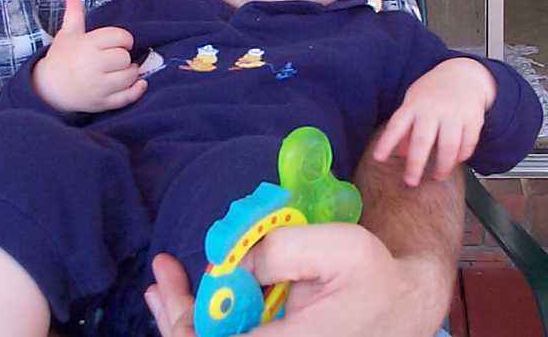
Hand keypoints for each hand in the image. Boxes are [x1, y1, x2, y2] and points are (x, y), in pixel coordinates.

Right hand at [32, 0, 146, 112]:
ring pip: (130, 76)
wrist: (48, 89)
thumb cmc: (62, 58)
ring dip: (131, 72)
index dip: (123, 39)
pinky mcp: (102, 103)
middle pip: (125, 57)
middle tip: (115, 59)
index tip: (116, 43)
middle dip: (123, 57)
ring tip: (121, 70)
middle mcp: (93, 66)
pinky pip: (128, 97)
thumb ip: (74, 13)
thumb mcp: (67, 34)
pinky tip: (139, 83)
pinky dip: (137, 90)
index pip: (120, 37)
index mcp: (86, 46)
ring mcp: (98, 87)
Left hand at [145, 224, 445, 336]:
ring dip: (183, 318)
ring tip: (165, 286)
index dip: (184, 321)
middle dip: (176, 316)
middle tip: (163, 276)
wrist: (403, 305)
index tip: (172, 279)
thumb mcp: (335, 245)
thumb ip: (279, 250)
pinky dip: (206, 322)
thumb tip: (228, 263)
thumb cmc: (373, 274)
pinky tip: (190, 302)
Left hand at [373, 57, 496, 185]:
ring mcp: (454, 113)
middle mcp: (432, 109)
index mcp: (413, 105)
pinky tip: (456, 162)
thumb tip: (399, 153)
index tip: (378, 158)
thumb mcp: (413, 104)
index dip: (386, 142)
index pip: (396, 125)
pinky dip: (462, 156)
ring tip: (437, 176)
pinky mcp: (473, 119)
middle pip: (422, 140)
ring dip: (443, 165)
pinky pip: (468, 143)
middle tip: (410, 181)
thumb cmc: (432, 93)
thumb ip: (406, 128)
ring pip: (449, 146)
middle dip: (415, 164)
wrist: (463, 75)